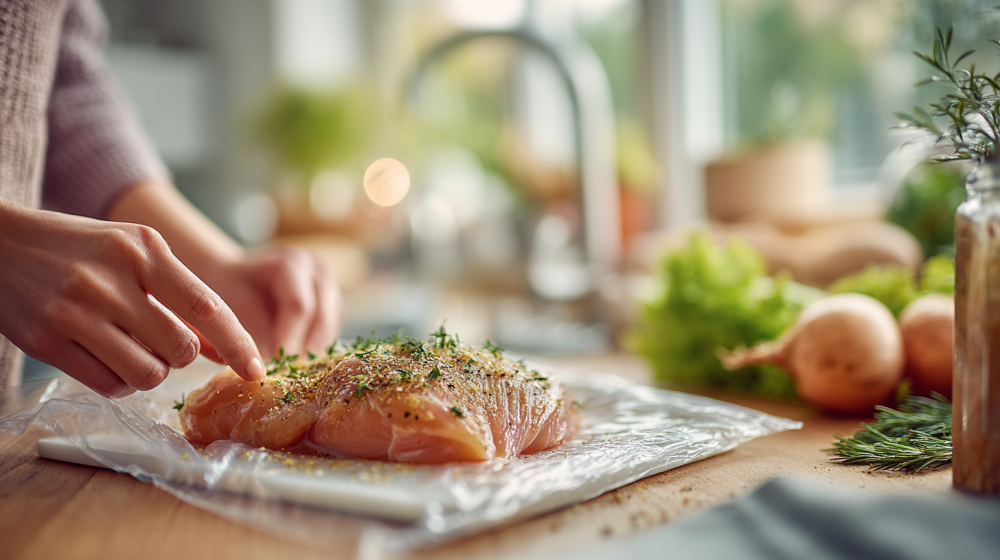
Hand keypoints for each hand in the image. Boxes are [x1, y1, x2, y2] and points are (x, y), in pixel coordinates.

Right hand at [0, 202, 265, 396]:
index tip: (256, 368)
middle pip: (180, 350)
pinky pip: (109, 385)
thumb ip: (180, 295)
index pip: (206, 305)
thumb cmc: (81, 249)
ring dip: (149, 371)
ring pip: (147, 374)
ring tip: (129, 347)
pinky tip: (105, 357)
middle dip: (180, 356)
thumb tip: (225, 347)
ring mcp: (76, 312)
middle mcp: (111, 280)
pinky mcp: (48, 342)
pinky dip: (119, 381)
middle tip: (157, 339)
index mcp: (142, 250)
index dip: (237, 342)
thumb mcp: (134, 254)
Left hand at [201, 246, 341, 359]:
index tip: (275, 366)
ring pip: (330, 327)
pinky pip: (331, 332)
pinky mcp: (333, 305)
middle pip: (321, 317)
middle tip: (284, 374)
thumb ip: (248, 335)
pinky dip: (315, 348)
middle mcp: (317, 270)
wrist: (235, 278)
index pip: (299, 306)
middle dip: (303, 349)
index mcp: (291, 263)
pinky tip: (297, 360)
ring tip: (289, 370)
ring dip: (311, 351)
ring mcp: (329, 286)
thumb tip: (261, 369)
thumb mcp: (229, 308)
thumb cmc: (228, 291)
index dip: (289, 339)